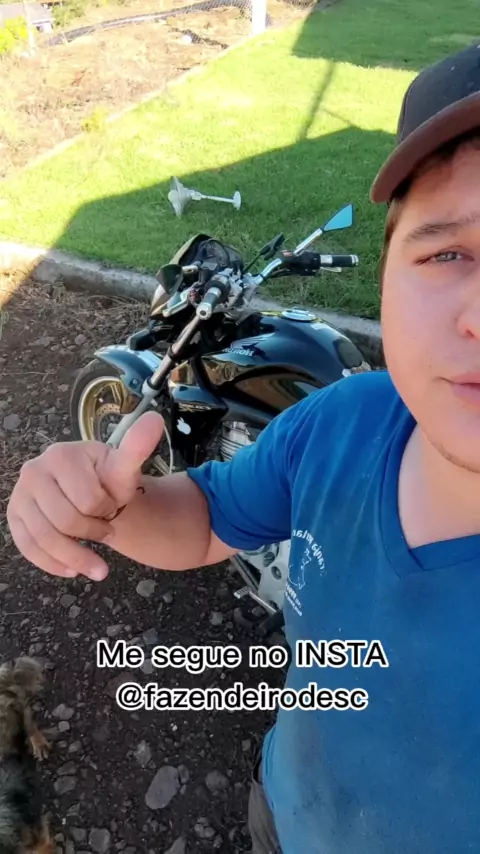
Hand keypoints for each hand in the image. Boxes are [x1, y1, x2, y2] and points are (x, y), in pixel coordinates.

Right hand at [6, 411, 163, 580]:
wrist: (93, 490)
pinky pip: (28, 548)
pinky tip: (72, 570)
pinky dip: (51, 564)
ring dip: (76, 557)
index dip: (107, 510)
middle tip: (107, 531)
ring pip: (45, 539)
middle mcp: (33, 471)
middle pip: (66, 521)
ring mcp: (20, 494)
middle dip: (93, 533)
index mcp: (61, 455)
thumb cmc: (109, 479)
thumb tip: (155, 420)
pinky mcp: (14, 516)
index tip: (114, 507)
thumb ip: (138, 447)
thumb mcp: (125, 466)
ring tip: (98, 565)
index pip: (88, 500)